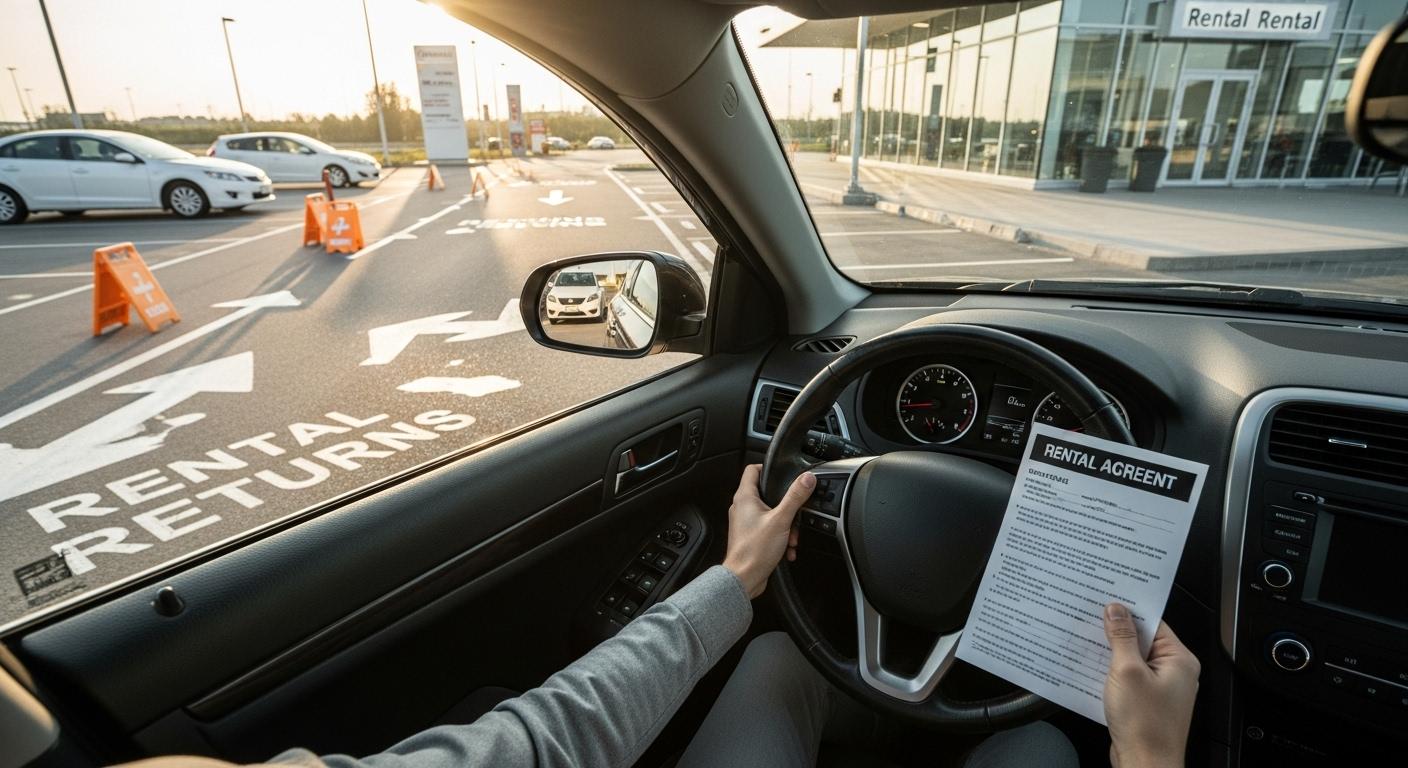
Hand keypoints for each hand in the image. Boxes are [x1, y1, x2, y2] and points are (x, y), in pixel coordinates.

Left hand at [722, 464, 814, 598]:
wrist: (744, 578)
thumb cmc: (754, 550)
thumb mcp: (781, 520)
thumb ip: (795, 497)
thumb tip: (806, 479)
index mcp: (745, 498)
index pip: (752, 470)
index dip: (767, 467)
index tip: (782, 473)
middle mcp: (742, 508)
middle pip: (766, 493)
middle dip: (785, 505)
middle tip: (793, 514)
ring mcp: (745, 522)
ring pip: (770, 514)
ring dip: (785, 525)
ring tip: (791, 536)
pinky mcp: (750, 536)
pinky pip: (769, 529)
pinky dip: (780, 537)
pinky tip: (787, 548)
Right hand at [1102, 603, 1200, 767]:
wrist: (1145, 765)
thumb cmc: (1145, 726)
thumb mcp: (1127, 671)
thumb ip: (1121, 638)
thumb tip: (1116, 611)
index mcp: (1179, 660)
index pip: (1153, 623)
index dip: (1129, 612)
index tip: (1106, 602)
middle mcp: (1175, 672)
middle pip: (1143, 640)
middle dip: (1116, 633)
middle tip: (1091, 623)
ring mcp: (1162, 688)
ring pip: (1133, 659)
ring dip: (1112, 654)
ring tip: (1090, 647)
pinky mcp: (1148, 701)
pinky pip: (1130, 677)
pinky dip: (1113, 672)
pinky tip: (1095, 671)